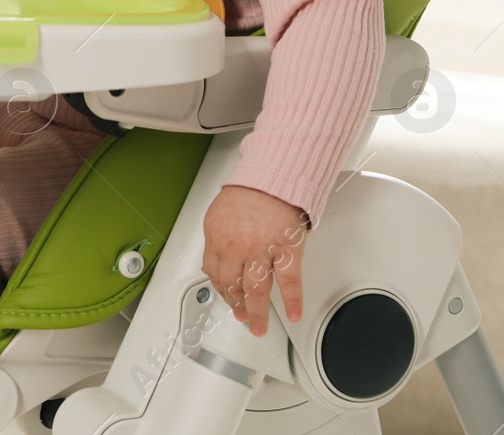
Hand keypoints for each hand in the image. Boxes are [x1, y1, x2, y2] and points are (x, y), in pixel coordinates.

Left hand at [201, 184, 306, 336]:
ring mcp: (262, 249)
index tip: (226, 298)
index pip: (214, 272)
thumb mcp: (219, 216)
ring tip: (259, 327)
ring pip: (256, 289)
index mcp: (217, 237)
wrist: (274, 176)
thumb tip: (211, 267)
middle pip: (233, 285)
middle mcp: (236, 246)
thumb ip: (216, 242)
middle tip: (242, 318)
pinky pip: (289, 281)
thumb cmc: (250, 191)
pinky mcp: (287, 248)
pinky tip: (292, 313)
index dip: (221, 290)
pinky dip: (292, 301)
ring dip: (257, 312)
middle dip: (237, 305)